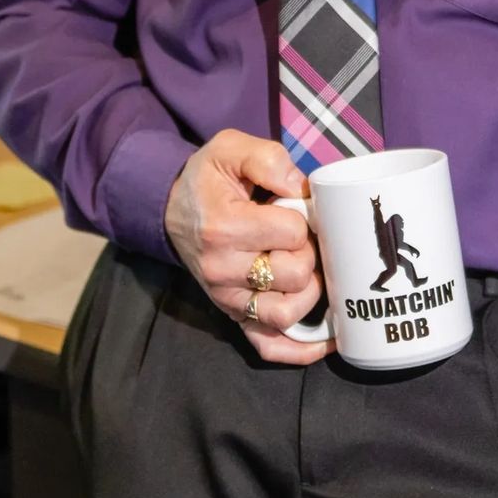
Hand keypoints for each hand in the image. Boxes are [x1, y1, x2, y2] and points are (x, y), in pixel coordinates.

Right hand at [165, 129, 333, 364]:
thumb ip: (267, 158)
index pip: (292, 232)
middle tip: (306, 237)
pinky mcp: (232, 314)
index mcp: (224, 227)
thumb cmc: (206, 179)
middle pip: (295, 275)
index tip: (297, 208)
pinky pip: (267, 345)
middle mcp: (222, 269)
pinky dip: (299, 349)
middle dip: (310, 253)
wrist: (171, 207)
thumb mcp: (229, 148)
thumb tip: (302, 188)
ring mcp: (226, 298)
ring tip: (308, 268)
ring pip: (286, 313)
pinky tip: (327, 339)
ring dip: (310, 292)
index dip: (305, 218)